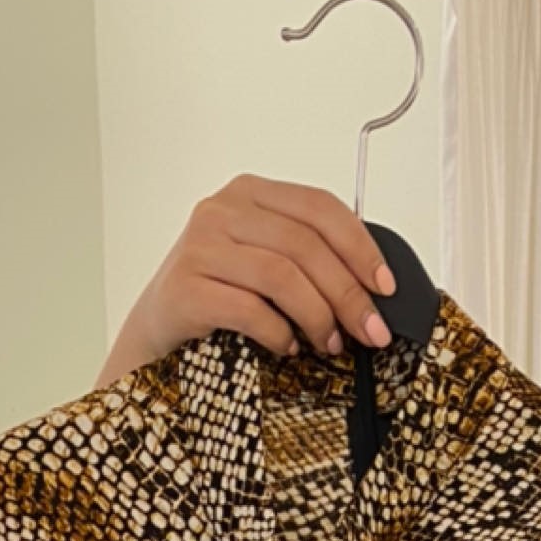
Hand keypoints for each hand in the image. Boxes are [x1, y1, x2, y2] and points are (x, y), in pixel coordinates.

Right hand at [96, 177, 396, 386]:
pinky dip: (278, 332)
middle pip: (304, 245)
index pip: (319, 207)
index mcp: (249, 193)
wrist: (155, 331)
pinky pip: (249, 309)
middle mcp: (221, 210)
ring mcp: (199, 247)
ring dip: (317, 316)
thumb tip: (370, 289)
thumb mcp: (260, 261)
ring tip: (329, 344)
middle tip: (370, 331)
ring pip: (281, 275)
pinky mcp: (184, 289)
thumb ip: (304, 257)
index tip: (385, 287)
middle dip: (347, 293)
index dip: (360, 247)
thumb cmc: (216, 296)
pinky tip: (287, 347)